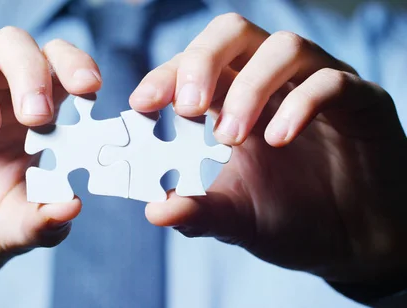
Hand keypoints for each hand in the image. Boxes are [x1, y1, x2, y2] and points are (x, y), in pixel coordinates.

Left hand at [131, 13, 406, 295]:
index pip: (194, 65)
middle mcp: (272, 82)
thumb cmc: (289, 220)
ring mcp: (316, 85)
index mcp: (233, 99)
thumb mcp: (235, 219)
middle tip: (187, 108)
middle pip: (233, 32)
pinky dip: (301, 103)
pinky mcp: (361, 102)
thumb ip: (197, 212)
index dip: (166, 75)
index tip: (142, 104)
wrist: (351, 245)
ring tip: (231, 138)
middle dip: (202, 61)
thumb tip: (154, 211)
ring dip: (251, 87)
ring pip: (283, 46)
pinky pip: (332, 81)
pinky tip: (279, 138)